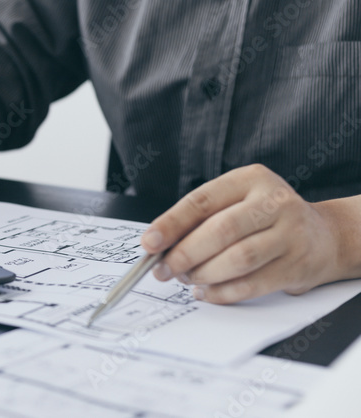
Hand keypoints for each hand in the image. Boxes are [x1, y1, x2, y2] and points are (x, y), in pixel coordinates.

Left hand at [140, 164, 353, 303]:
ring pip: (238, 259)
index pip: (202, 201)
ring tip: (188, 279)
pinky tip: (207, 292)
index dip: (171, 224)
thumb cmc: (265, 218)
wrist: (324, 236)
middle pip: (220, 231)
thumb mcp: (236, 202)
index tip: (149, 243)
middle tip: (164, 270)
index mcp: (250, 179)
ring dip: (204, 274)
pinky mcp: (297, 266)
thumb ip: (201, 219)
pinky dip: (223, 293)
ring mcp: (290, 234)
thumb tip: (159, 246)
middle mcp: (274, 202)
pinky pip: (252, 285)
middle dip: (185, 254)